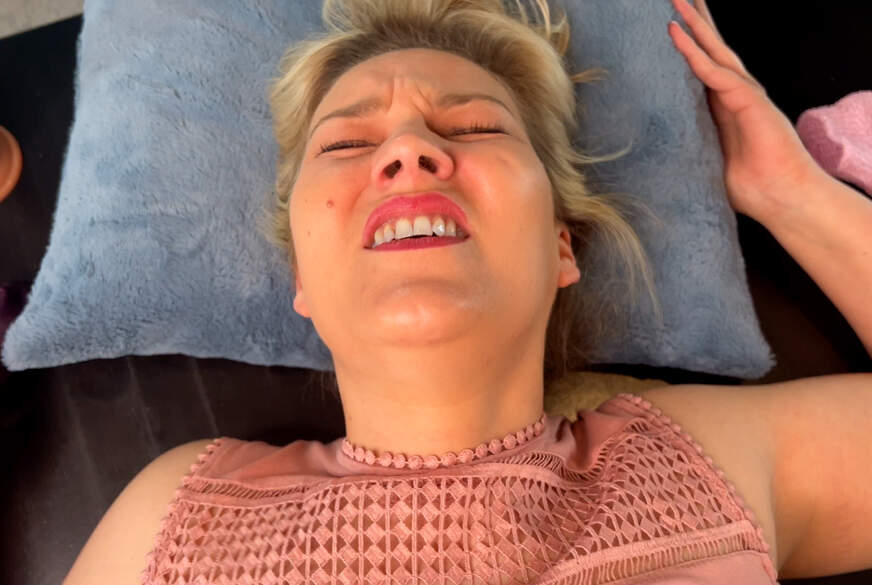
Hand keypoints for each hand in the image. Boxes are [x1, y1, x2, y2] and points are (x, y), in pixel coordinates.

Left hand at [668, 0, 824, 220]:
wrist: (783, 200)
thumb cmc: (751, 188)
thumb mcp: (709, 162)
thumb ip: (690, 147)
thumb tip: (657, 155)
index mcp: (726, 107)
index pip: (706, 69)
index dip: (690, 47)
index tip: (672, 27)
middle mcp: (738, 95)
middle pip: (713, 50)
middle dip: (696, 23)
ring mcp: (746, 95)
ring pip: (715, 52)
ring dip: (695, 26)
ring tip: (677, 3)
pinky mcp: (750, 102)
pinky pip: (716, 73)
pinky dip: (695, 54)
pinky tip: (677, 35)